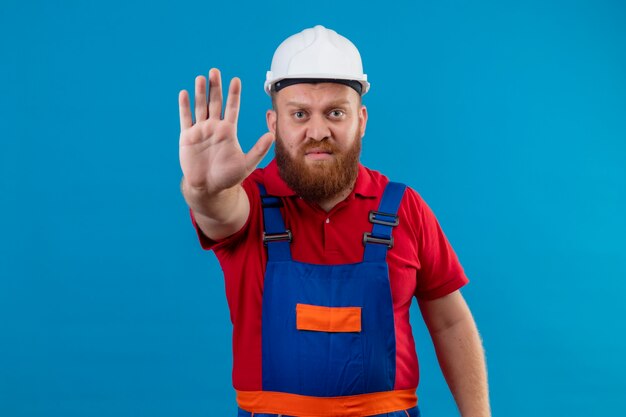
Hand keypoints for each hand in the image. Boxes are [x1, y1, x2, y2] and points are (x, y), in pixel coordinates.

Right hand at [178, 69, 273, 195]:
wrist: (209, 188)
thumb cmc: (228, 177)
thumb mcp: (247, 164)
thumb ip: (258, 150)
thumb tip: (272, 136)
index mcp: (228, 131)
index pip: (232, 108)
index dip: (234, 94)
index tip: (236, 80)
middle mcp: (214, 127)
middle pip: (215, 102)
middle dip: (215, 87)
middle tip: (215, 71)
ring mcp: (200, 131)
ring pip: (200, 107)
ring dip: (200, 93)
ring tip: (201, 78)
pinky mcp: (187, 137)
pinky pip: (186, 119)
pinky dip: (185, 107)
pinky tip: (184, 94)